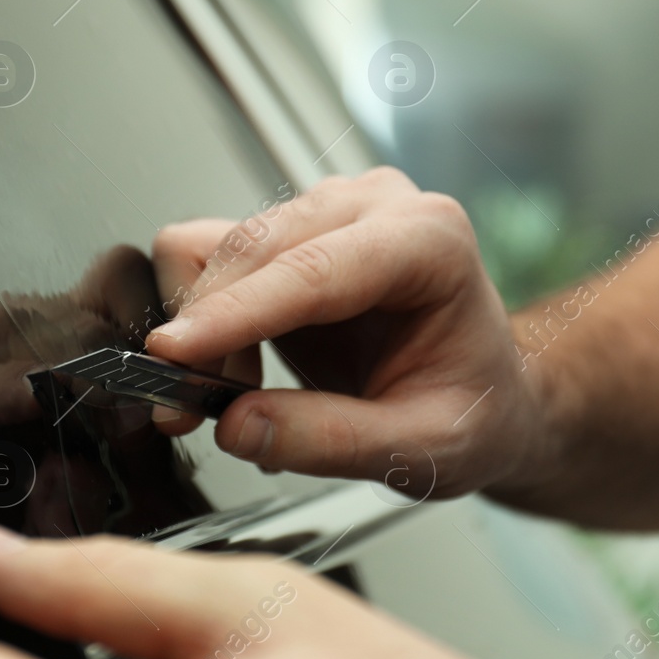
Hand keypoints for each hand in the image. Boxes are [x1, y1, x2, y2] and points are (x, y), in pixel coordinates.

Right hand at [147, 167, 546, 499]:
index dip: (234, 312)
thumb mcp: (424, 451)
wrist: (485, 391)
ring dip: (201, 326)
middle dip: (206, 331)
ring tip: (226, 395)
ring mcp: (326, 210)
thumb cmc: (474, 409)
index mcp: (429, 241)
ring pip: (214, 245)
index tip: (172, 353)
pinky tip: (235, 365)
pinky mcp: (287, 231)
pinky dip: (202, 316)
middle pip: (250, 247)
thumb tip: (237, 426)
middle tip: (188, 410)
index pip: (312, 269)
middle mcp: (373, 206)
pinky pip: (206, 253)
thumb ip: (333, 441)